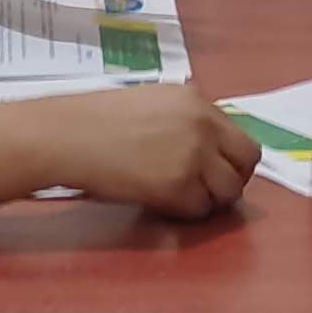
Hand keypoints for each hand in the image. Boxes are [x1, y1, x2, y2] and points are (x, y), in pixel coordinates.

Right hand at [49, 85, 260, 218]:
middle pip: (247, 162)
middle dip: (232, 181)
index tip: (214, 172)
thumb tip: (205, 149)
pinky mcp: (177, 185)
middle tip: (208, 192)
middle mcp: (202, 124)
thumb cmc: (93, 121)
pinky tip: (160, 203)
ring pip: (228, 191)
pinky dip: (184, 212)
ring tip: (178, 197)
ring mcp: (193, 154)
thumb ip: (183, 121)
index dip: (228, 160)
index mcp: (195, 100)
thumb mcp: (150, 104)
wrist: (65, 136)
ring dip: (208, 200)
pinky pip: (199, 209)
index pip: (239, 136)